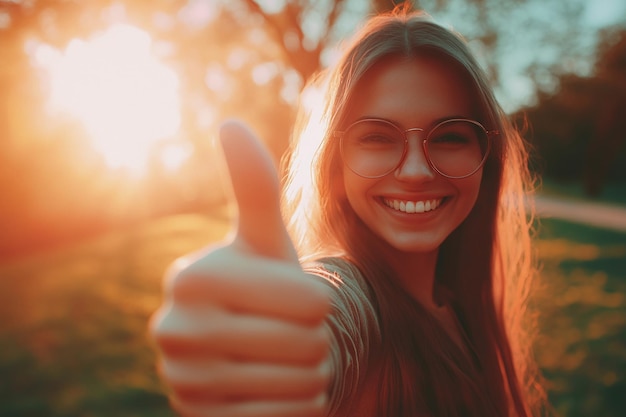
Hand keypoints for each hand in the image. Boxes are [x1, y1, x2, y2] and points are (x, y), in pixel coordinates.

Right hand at [150, 120, 331, 416]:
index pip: (311, 301)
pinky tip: (275, 390)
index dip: (320, 301)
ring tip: (284, 359)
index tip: (297, 298)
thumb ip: (254, 186)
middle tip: (291, 333)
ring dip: (310, 374)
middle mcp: (174, 329)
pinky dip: (296, 406)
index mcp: (193, 277)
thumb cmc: (264, 287)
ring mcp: (181, 381)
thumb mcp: (265, 240)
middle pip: (307, 343)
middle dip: (315, 340)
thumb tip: (230, 123)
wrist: (241, 351)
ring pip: (299, 384)